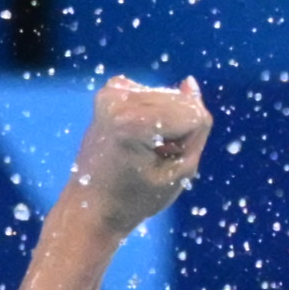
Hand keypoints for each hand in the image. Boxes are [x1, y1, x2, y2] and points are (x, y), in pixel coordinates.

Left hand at [73, 77, 209, 233]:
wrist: (91, 207)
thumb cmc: (135, 200)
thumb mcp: (181, 172)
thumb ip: (197, 126)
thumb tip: (189, 82)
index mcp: (134, 122)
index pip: (195, 116)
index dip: (189, 144)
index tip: (164, 164)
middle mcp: (119, 100)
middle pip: (182, 102)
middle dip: (179, 129)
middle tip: (152, 157)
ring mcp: (111, 93)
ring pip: (170, 97)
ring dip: (167, 122)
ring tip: (142, 148)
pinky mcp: (109, 91)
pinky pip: (154, 95)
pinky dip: (154, 114)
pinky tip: (136, 135)